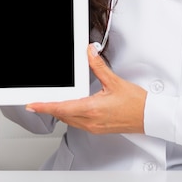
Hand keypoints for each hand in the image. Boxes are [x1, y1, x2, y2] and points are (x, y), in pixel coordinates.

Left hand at [26, 44, 146, 134]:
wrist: (149, 117)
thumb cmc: (136, 103)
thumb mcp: (115, 81)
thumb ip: (98, 66)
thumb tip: (90, 52)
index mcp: (92, 108)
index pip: (62, 108)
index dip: (45, 106)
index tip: (32, 104)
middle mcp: (91, 121)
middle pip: (62, 115)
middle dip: (50, 107)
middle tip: (39, 100)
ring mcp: (94, 127)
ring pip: (69, 120)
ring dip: (61, 111)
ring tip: (53, 102)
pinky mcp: (98, 129)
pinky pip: (78, 123)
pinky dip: (71, 115)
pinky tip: (73, 107)